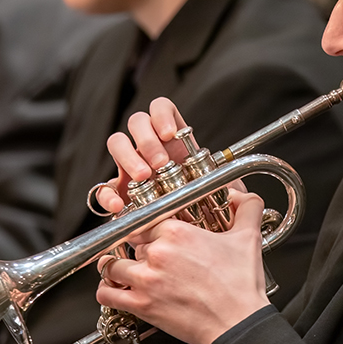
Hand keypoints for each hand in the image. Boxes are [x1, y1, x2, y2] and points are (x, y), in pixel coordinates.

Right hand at [94, 98, 245, 214]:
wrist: (181, 235)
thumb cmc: (199, 206)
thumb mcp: (214, 192)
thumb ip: (223, 183)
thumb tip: (240, 190)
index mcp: (171, 138)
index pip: (161, 108)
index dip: (162, 115)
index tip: (171, 134)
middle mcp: (148, 146)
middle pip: (137, 121)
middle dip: (147, 140)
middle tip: (161, 163)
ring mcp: (130, 165)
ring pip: (117, 143)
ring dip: (129, 157)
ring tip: (145, 177)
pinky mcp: (117, 190)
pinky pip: (103, 185)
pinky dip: (108, 194)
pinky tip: (120, 204)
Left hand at [96, 189, 270, 343]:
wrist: (239, 323)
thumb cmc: (241, 286)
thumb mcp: (249, 238)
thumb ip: (247, 208)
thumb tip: (241, 195)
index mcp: (177, 232)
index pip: (146, 220)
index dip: (149, 228)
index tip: (151, 234)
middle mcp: (158, 253)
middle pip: (132, 243)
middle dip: (140, 250)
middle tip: (149, 258)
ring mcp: (146, 279)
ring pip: (113, 265)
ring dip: (118, 268)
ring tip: (125, 271)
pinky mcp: (141, 305)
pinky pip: (107, 293)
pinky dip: (107, 289)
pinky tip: (115, 288)